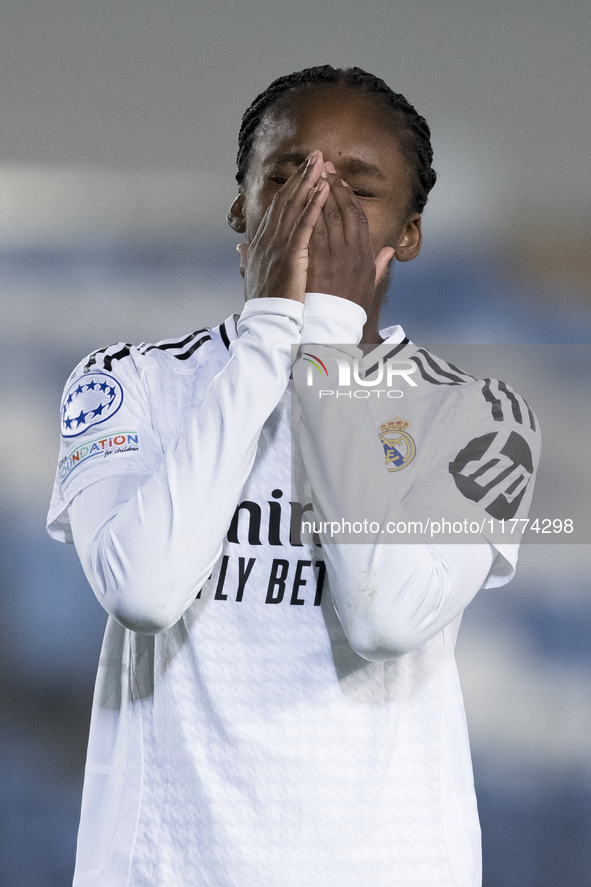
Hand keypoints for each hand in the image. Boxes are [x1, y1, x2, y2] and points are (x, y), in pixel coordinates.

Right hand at [238, 150, 328, 302]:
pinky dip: (313, 205)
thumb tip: (240, 250)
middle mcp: (268, 240)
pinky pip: (305, 224)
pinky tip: (323, 189)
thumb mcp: (254, 279)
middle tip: (316, 156)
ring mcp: (278, 246)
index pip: (278, 209)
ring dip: (308, 182)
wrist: (266, 323)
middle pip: (286, 200)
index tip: (303, 172)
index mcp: (262, 244)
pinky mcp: (291, 255)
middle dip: (301, 176)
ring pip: (295, 206)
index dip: (291, 188)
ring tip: (322, 163)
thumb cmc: (264, 305)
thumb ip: (249, 261)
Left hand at [306, 164, 394, 313]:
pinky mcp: (317, 262)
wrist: (334, 330)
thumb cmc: (350, 310)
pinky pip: (311, 231)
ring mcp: (334, 257)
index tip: (339, 181)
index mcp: (365, 255)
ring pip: (327, 216)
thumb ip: (378, 265)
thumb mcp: (370, 286)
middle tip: (323, 167)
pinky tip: (300, 198)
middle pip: (343, 210)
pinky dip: (306, 213)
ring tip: (310, 175)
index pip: (358, 217)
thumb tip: (387, 250)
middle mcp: (352, 252)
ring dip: (318, 193)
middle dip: (332, 185)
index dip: (348, 196)